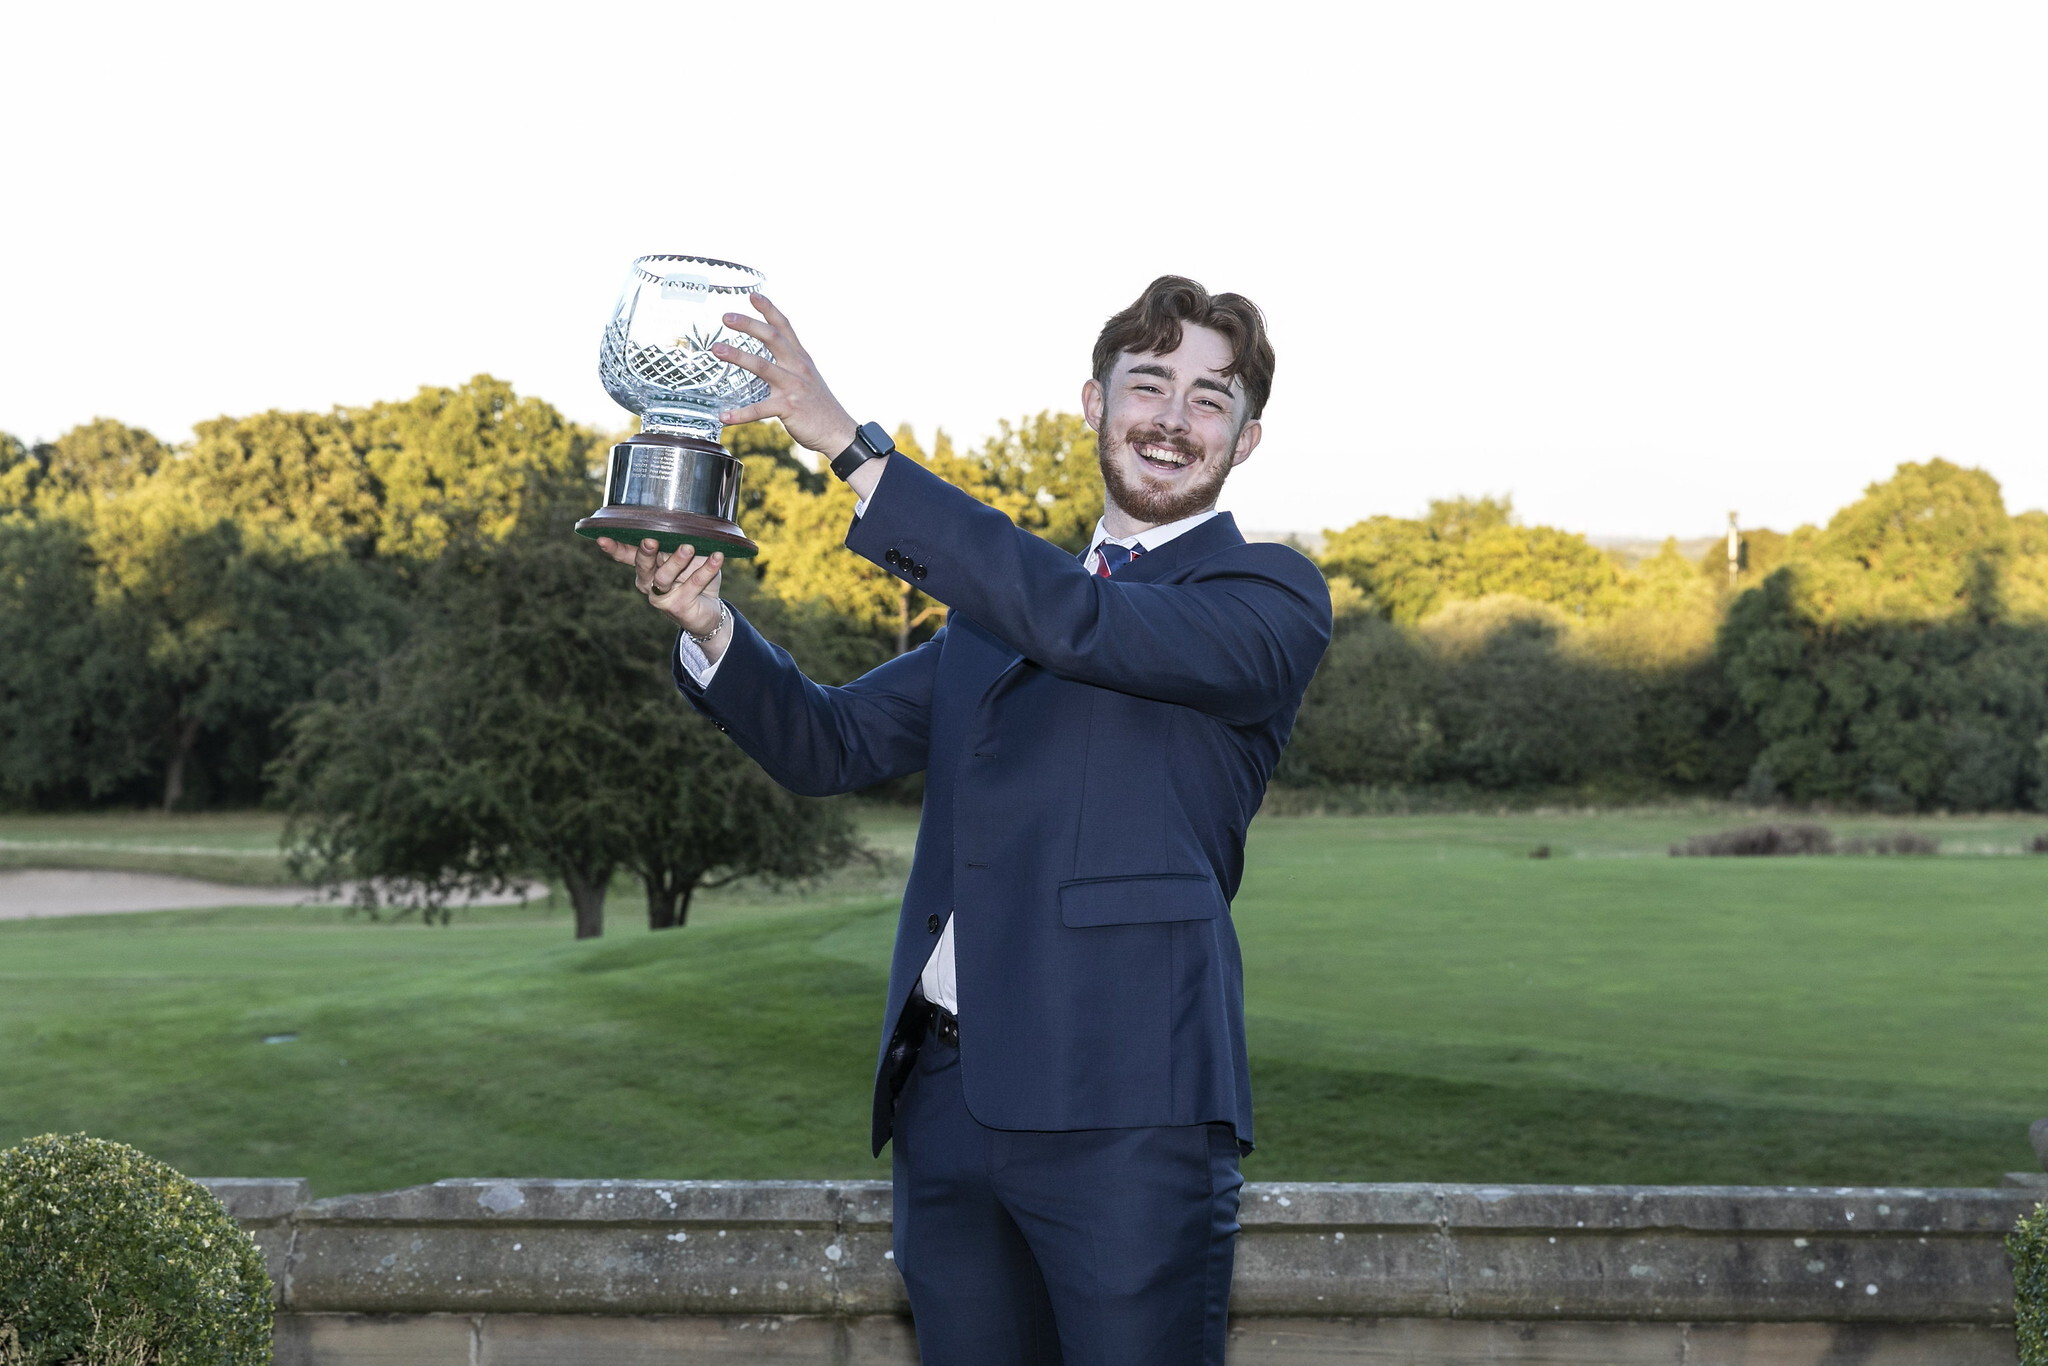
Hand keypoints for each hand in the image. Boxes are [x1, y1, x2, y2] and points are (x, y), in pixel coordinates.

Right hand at [596, 536, 726, 646]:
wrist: (709, 611)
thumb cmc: (693, 578)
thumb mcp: (684, 558)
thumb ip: (678, 542)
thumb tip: (684, 519)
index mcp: (646, 567)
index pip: (625, 555)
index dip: (613, 548)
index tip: (602, 538)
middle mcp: (649, 583)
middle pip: (643, 566)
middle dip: (645, 553)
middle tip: (650, 540)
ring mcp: (662, 597)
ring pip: (664, 577)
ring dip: (676, 561)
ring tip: (689, 548)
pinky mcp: (679, 607)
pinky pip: (693, 584)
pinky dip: (706, 569)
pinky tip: (717, 557)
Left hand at [713, 293, 858, 460]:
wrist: (838, 432)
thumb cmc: (819, 408)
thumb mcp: (808, 379)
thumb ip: (791, 366)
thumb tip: (770, 361)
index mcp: (801, 359)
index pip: (785, 327)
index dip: (769, 310)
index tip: (753, 296)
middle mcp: (798, 368)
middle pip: (772, 338)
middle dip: (749, 324)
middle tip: (726, 317)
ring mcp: (794, 386)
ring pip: (762, 366)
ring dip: (737, 356)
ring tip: (717, 350)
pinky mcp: (789, 407)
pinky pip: (760, 409)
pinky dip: (740, 414)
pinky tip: (724, 416)